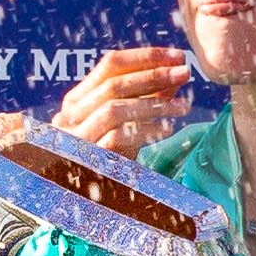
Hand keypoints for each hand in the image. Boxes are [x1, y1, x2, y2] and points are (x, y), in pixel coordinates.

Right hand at [51, 47, 191, 155]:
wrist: (86, 198)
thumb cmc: (107, 156)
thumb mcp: (125, 123)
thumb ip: (145, 97)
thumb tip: (176, 72)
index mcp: (77, 98)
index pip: (110, 64)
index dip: (146, 57)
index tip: (178, 56)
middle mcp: (71, 115)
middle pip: (114, 84)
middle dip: (154, 75)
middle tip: (185, 73)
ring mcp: (75, 137)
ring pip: (114, 109)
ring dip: (153, 104)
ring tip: (184, 105)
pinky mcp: (85, 159)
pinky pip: (116, 139)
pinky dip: (145, 131)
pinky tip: (167, 128)